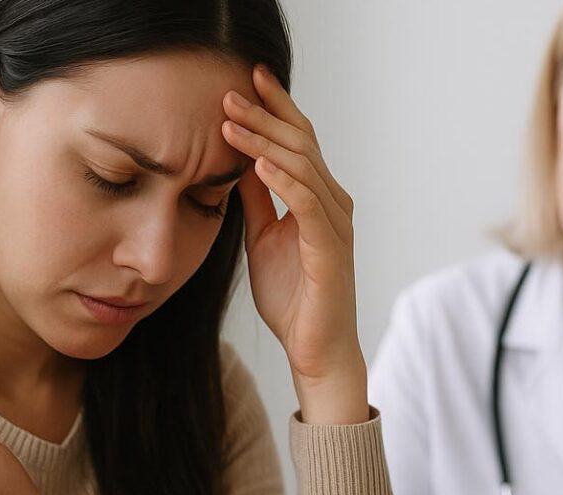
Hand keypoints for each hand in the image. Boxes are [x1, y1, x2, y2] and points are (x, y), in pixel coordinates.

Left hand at [221, 66, 367, 424]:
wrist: (314, 349)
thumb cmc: (294, 298)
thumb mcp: (263, 238)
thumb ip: (257, 200)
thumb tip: (239, 163)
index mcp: (318, 197)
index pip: (298, 140)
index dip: (275, 107)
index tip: (246, 79)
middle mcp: (333, 203)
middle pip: (301, 144)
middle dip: (264, 116)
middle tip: (228, 93)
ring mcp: (334, 225)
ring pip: (302, 168)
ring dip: (264, 143)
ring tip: (230, 124)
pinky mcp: (330, 249)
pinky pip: (307, 205)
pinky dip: (284, 181)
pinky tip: (258, 165)